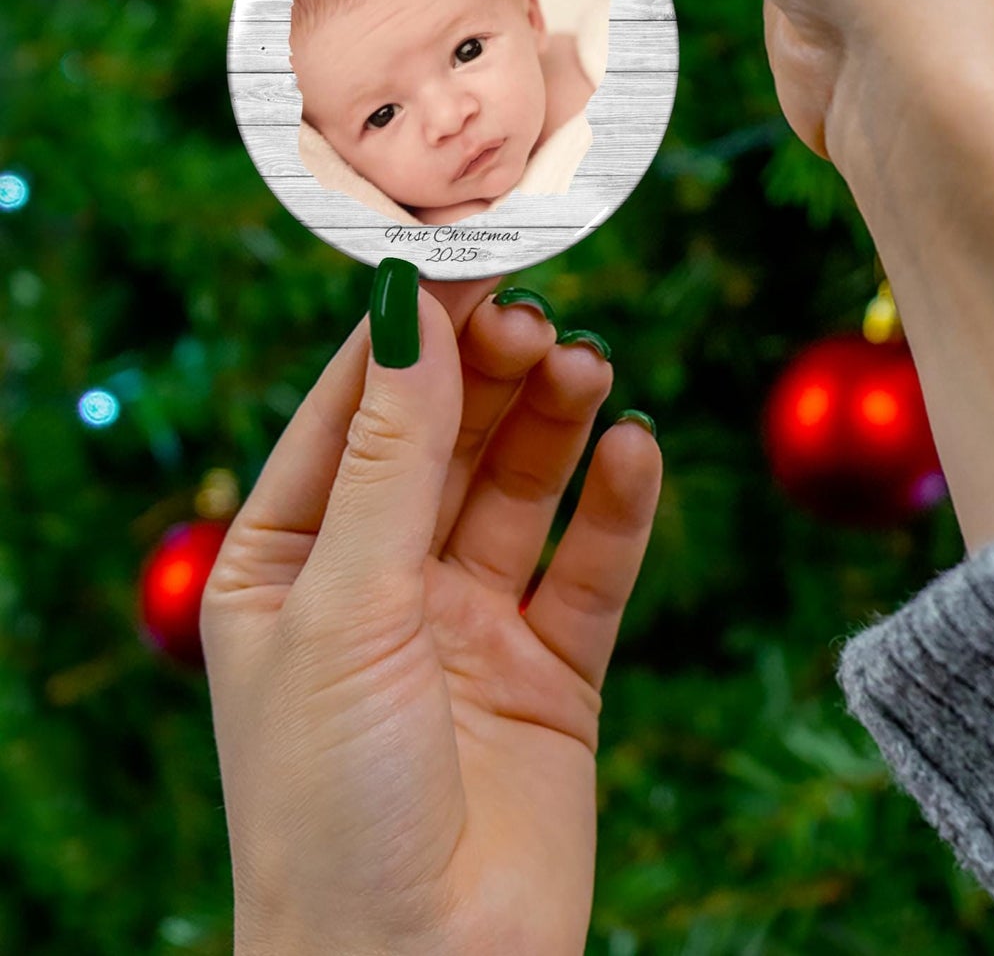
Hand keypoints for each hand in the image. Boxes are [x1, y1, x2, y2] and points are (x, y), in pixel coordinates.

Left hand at [201, 269, 662, 955]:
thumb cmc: (331, 803)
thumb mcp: (345, 606)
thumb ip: (391, 457)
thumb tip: (409, 310)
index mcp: (289, 564)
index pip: (353, 413)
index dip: (410, 334)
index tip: (469, 257)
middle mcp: (380, 584)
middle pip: (447, 439)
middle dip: (491, 374)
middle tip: (541, 318)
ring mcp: (469, 625)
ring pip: (522, 489)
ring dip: (556, 422)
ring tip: (589, 368)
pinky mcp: (553, 670)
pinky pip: (591, 566)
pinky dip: (617, 505)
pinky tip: (636, 449)